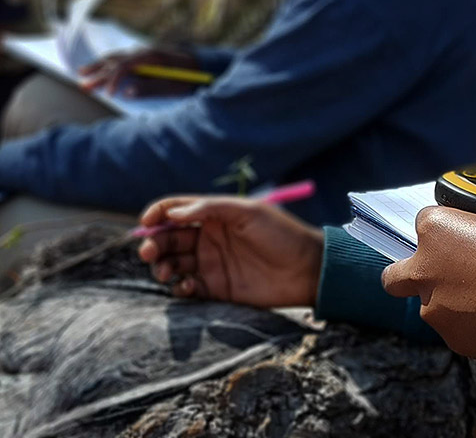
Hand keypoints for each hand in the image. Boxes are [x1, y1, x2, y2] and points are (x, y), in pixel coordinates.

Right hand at [81, 46, 201, 97]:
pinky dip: (108, 63)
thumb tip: (126, 92)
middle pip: (115, 61)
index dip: (114, 81)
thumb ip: (149, 88)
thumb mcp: (173, 86)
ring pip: (116, 57)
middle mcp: (144, 51)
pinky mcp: (144, 57)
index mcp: (151, 56)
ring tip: (81, 72)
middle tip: (83, 86)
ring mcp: (144, 52)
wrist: (203, 65)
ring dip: (99, 66)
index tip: (109, 95)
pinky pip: (122, 58)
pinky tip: (99, 67)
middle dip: (98, 74)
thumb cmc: (189, 77)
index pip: (124, 66)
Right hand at [137, 196, 323, 307]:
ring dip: (161, 266)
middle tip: (148, 252)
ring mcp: (210, 263)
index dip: (158, 214)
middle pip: (168, 238)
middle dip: (153, 243)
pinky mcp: (215, 288)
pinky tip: (187, 286)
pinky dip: (179, 287)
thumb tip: (174, 213)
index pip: (176, 210)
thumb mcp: (250, 213)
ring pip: (172, 263)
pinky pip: (186, 288)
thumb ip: (211, 209)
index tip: (146, 222)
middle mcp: (208, 238)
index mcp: (215, 215)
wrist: (307, 270)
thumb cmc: (282, 235)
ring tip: (166, 271)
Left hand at [382, 180, 475, 361]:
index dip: (447, 224)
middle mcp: (427, 272)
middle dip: (414, 272)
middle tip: (449, 268)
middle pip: (396, 274)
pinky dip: (473, 325)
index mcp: (438, 231)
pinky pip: (458, 330)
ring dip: (449, 300)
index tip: (467, 230)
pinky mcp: (459, 342)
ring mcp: (439, 312)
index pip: (425, 220)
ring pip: (429, 306)